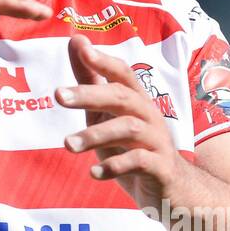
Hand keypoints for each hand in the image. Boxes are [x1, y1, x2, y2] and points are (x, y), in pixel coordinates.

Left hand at [54, 34, 183, 209]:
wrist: (171, 190)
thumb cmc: (133, 146)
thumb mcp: (106, 114)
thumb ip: (90, 80)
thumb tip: (75, 40)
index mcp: (135, 100)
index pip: (122, 73)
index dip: (103, 60)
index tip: (81, 48)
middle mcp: (149, 115)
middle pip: (122, 97)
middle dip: (89, 94)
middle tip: (58, 95)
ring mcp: (157, 141)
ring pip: (128, 130)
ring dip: (95, 135)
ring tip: (68, 144)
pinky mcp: (161, 168)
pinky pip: (139, 162)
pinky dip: (116, 167)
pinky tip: (94, 173)